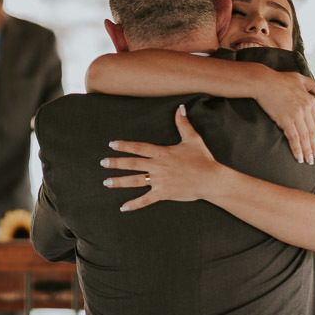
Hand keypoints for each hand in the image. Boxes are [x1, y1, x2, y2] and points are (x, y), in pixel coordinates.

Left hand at [100, 106, 224, 211]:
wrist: (212, 180)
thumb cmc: (203, 159)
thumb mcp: (193, 139)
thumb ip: (183, 124)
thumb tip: (180, 107)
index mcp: (162, 153)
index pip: (139, 148)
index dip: (125, 146)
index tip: (112, 145)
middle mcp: (158, 166)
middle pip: (133, 164)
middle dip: (116, 163)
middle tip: (102, 162)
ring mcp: (160, 181)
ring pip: (135, 181)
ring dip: (119, 181)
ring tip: (106, 182)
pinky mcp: (164, 193)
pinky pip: (146, 200)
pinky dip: (134, 204)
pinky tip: (123, 207)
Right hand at [253, 70, 314, 163]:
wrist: (263, 81)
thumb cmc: (278, 79)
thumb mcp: (299, 78)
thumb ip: (312, 85)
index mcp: (310, 100)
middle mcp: (306, 109)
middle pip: (313, 132)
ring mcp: (296, 115)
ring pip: (305, 137)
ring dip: (307, 151)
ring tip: (308, 161)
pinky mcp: (285, 120)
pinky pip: (294, 137)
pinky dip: (297, 148)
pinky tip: (298, 156)